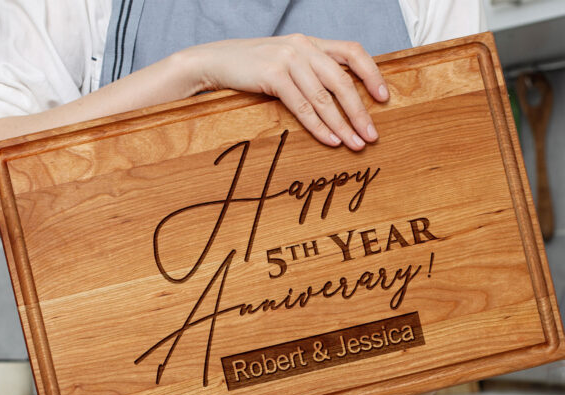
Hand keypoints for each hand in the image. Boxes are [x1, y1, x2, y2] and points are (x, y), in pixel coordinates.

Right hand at [183, 34, 388, 150]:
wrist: (217, 61)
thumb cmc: (254, 67)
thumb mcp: (287, 62)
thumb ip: (311, 72)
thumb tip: (338, 100)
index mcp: (311, 42)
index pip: (352, 52)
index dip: (371, 74)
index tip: (384, 98)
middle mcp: (303, 47)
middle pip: (342, 81)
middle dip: (360, 112)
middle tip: (372, 135)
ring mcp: (288, 60)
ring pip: (324, 98)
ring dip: (342, 125)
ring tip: (355, 144)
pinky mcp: (273, 75)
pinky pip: (302, 106)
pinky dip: (319, 126)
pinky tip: (330, 141)